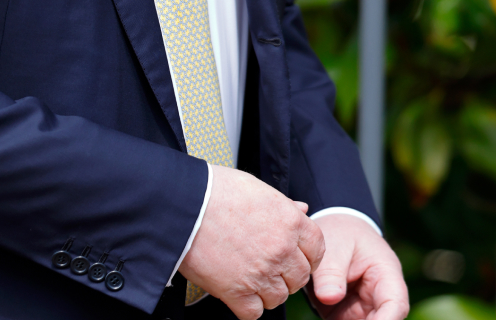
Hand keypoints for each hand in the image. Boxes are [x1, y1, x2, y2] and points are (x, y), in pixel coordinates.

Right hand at [178, 164, 325, 319]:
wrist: (178, 203)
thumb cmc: (211, 190)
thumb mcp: (255, 188)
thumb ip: (283, 204)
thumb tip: (301, 209)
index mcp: (290, 222)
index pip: (317, 249)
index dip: (306, 255)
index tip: (293, 257)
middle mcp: (281, 250)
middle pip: (299, 277)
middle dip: (285, 275)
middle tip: (265, 268)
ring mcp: (261, 273)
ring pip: (278, 297)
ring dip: (265, 292)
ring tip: (247, 279)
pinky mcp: (236, 291)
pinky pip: (254, 313)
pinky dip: (246, 307)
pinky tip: (235, 293)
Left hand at [309, 212, 407, 319]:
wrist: (335, 231)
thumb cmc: (341, 234)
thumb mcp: (334, 245)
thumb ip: (331, 271)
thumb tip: (328, 298)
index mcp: (386, 276)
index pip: (395, 305)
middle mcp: (379, 298)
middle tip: (337, 317)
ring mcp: (362, 309)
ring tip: (326, 306)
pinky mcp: (345, 315)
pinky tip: (321, 306)